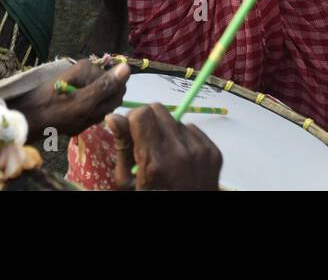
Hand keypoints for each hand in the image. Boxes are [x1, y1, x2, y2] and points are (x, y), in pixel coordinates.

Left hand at [13, 61, 129, 138]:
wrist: (24, 122)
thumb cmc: (51, 113)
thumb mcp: (81, 104)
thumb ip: (105, 86)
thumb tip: (128, 67)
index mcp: (89, 68)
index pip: (118, 88)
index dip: (106, 105)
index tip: (90, 111)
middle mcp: (87, 72)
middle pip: (109, 97)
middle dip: (97, 112)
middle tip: (79, 117)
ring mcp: (80, 83)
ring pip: (99, 106)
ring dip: (88, 118)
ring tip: (71, 121)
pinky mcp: (75, 93)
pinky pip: (88, 109)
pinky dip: (81, 119)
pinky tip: (68, 123)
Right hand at [107, 104, 222, 189]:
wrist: (189, 216)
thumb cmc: (153, 196)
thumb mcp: (129, 182)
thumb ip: (123, 147)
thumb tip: (113, 117)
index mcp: (154, 162)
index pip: (142, 114)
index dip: (133, 119)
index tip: (132, 130)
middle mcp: (179, 153)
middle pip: (159, 109)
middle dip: (149, 120)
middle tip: (146, 139)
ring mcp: (200, 152)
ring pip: (176, 120)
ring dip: (167, 131)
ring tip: (166, 154)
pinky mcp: (214, 152)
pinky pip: (194, 130)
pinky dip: (184, 139)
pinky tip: (182, 159)